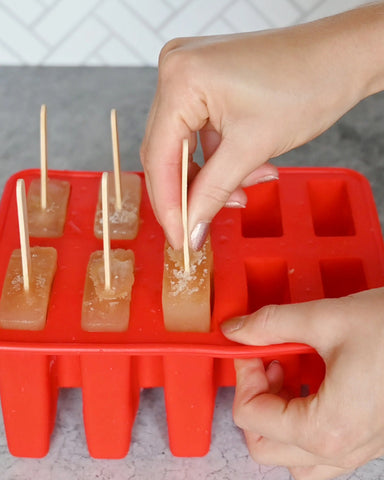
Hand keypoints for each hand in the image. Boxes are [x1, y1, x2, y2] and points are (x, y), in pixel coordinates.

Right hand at [141, 5, 383, 249]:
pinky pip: (200, 133)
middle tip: (199, 227)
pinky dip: (219, 158)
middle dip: (190, 193)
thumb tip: (190, 228)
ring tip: (244, 191)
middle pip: (167, 152)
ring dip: (211, 177)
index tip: (179, 239)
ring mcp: (189, 75)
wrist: (342, 57)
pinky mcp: (204, 84)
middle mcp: (175, 71)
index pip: (159, 157)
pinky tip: (248, 169)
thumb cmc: (307, 84)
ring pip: (185, 146)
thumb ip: (214, 192)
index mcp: (181, 80)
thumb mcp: (253, 148)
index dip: (169, 206)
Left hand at [221, 288, 383, 479]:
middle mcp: (343, 449)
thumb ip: (272, 324)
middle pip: (266, 448)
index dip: (244, 376)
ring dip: (278, 418)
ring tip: (288, 375)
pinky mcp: (370, 437)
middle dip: (256, 402)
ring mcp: (359, 448)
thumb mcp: (327, 319)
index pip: (252, 417)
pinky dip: (304, 420)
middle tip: (267, 363)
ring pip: (294, 458)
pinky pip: (322, 449)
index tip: (252, 348)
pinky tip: (314, 381)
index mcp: (328, 428)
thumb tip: (236, 329)